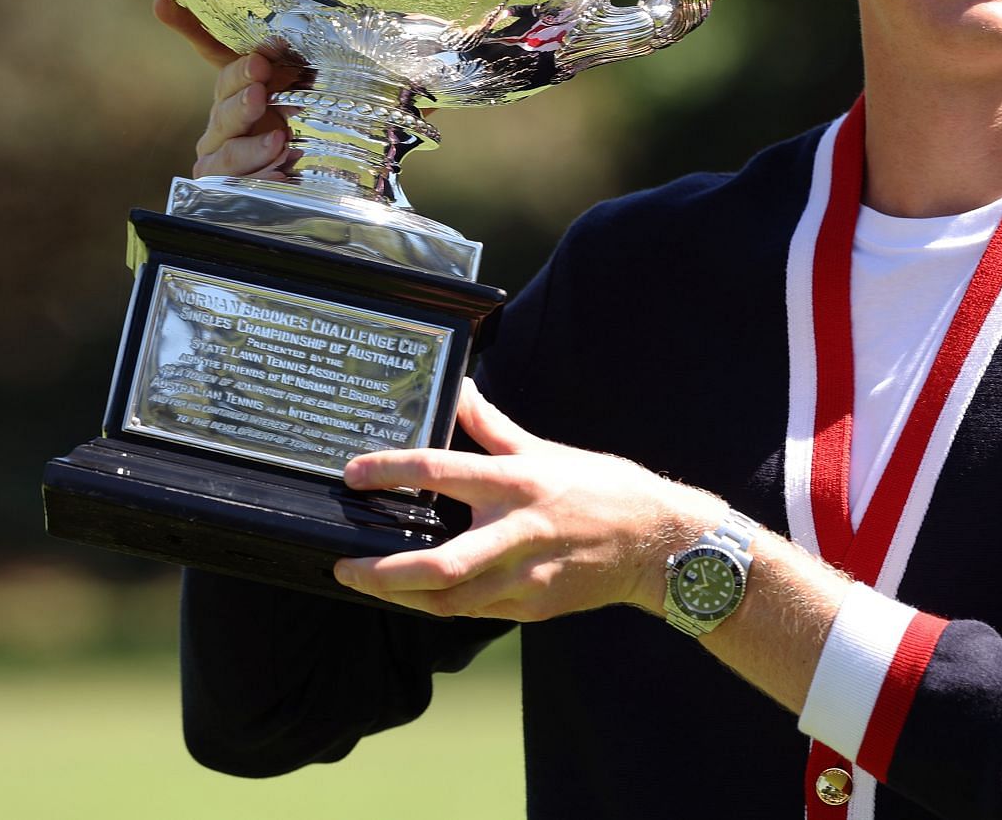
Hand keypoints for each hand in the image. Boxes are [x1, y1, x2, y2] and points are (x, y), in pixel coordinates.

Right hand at [154, 0, 302, 178]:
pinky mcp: (227, 189)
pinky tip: (281, 173)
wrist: (282, 163)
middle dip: (242, 105)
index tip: (259, 61)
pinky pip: (243, 186)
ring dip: (253, 148)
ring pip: (230, 155)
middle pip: (225, 116)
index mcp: (227, 93)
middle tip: (260, 93)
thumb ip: (237, 41)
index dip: (238, 70)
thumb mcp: (272, 76)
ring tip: (279, 141)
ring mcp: (219, 160)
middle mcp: (218, 127)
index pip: (225, 75)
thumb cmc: (273, 112)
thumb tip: (162, 1)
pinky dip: (264, 179)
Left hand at [332, 379, 719, 621]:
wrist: (659, 544)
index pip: (441, 472)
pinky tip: (419, 593)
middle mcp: (518, 532)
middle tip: (342, 566)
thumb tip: (460, 390)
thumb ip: (494, 426)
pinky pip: (473, 610)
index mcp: (519, 483)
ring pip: (448, 600)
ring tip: (369, 582)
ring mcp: (525, 578)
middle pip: (437, 564)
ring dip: (401, 595)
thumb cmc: (605, 489)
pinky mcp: (532, 607)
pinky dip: (440, 604)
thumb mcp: (547, 449)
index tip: (354, 474)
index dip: (391, 471)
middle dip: (380, 571)